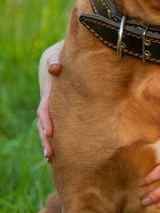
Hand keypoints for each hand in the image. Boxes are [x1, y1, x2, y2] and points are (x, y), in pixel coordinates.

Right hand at [37, 43, 62, 160]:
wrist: (61, 58)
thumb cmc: (64, 55)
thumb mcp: (58, 54)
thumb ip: (56, 60)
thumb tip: (55, 68)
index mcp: (48, 92)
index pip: (44, 109)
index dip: (46, 121)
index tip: (51, 133)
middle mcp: (48, 102)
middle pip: (43, 123)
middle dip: (45, 139)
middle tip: (50, 154)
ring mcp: (52, 108)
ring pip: (47, 127)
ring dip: (48, 142)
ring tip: (51, 158)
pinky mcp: (59, 111)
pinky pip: (56, 126)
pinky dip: (55, 138)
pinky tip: (58, 153)